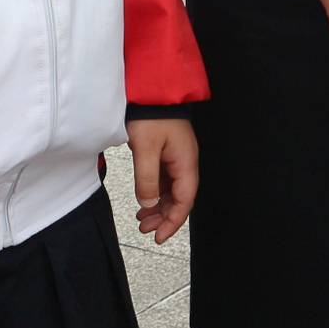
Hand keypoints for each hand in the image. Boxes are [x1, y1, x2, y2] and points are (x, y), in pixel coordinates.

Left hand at [126, 117, 198, 243]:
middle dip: (164, 216)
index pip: (184, 201)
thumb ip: (146, 179)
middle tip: (146, 229)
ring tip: (142, 218)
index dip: (173, 221)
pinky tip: (144, 199)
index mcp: (186, 162)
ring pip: (171, 190)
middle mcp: (185, 162)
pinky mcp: (167, 152)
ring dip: (158, 206)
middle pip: (179, 198)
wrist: (152, 91)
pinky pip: (165, 180)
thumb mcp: (145, 149)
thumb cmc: (152, 115)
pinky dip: (155, 193)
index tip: (160, 236)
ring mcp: (177, 157)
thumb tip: (148, 202)